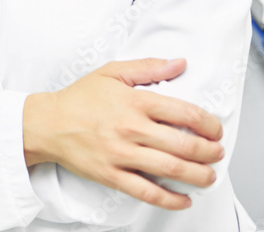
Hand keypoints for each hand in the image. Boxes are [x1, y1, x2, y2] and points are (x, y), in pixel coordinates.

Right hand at [24, 58, 224, 210]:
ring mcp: (121, 154)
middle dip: (210, 152)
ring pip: (171, 169)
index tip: (215, 129)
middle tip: (217, 153)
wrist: (47, 123)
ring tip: (209, 176)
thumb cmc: (79, 98)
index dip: (209, 123)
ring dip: (199, 176)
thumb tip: (179, 63)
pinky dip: (171, 200)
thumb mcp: (111, 72)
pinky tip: (184, 199)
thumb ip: (148, 67)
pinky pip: (147, 192)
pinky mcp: (111, 175)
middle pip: (184, 144)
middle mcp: (131, 128)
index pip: (185, 113)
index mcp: (134, 102)